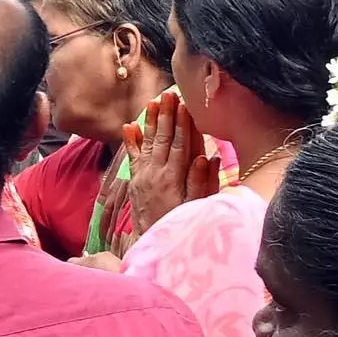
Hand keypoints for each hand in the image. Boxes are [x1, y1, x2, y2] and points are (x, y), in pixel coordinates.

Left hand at [113, 90, 213, 243]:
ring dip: (149, 121)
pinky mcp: (135, 181)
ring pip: (147, 143)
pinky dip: (130, 141)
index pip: (179, 145)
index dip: (182, 124)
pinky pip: (132, 157)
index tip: (185, 105)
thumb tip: (208, 157)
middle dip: (165, 115)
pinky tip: (129, 126)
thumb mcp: (197, 206)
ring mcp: (142, 176)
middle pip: (161, 138)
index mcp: (173, 178)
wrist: (152, 242)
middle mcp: (155, 173)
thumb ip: (202, 182)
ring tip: (152, 102)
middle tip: (168, 94)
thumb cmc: (180, 224)